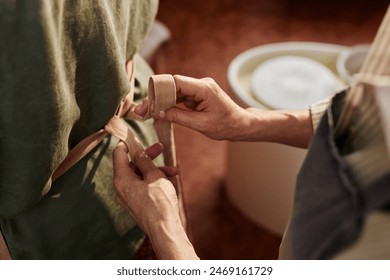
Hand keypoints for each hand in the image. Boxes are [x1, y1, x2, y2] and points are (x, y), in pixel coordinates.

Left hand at [113, 142, 198, 258]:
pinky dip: (155, 180)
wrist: (164, 228)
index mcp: (122, 178)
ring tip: (173, 170)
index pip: (119, 154)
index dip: (127, 143)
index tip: (134, 135)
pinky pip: (144, 185)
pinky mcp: (138, 202)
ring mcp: (130, 196)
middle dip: (148, 156)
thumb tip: (138, 152)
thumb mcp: (154, 176)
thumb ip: (145, 161)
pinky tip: (170, 180)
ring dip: (156, 169)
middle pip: (132, 164)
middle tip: (160, 147)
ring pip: (141, 175)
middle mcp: (122, 187)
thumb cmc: (159, 202)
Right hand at [135, 75, 249, 139]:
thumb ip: (178, 117)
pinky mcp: (196, 94)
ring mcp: (198, 88)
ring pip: (173, 91)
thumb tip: (157, 113)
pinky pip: (179, 96)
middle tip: (141, 110)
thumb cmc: (225, 125)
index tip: (148, 102)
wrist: (240, 125)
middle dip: (156, 97)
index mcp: (204, 88)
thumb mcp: (200, 124)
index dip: (160, 90)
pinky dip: (169, 104)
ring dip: (160, 101)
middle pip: (172, 85)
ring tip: (145, 113)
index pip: (176, 82)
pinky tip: (157, 111)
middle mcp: (201, 84)